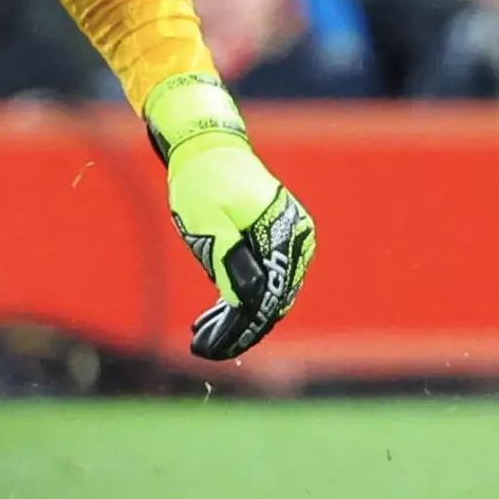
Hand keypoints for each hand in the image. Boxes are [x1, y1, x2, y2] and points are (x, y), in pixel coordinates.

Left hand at [144, 75, 313, 362]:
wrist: (210, 150)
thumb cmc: (203, 183)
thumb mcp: (209, 223)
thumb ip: (229, 260)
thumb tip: (247, 301)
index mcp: (282, 231)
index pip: (265, 294)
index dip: (239, 327)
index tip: (209, 347)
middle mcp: (296, 238)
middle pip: (273, 298)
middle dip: (239, 329)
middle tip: (203, 348)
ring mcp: (291, 239)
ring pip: (272, 293)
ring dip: (240, 319)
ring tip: (204, 336)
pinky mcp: (279, 240)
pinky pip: (268, 278)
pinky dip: (243, 300)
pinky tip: (215, 316)